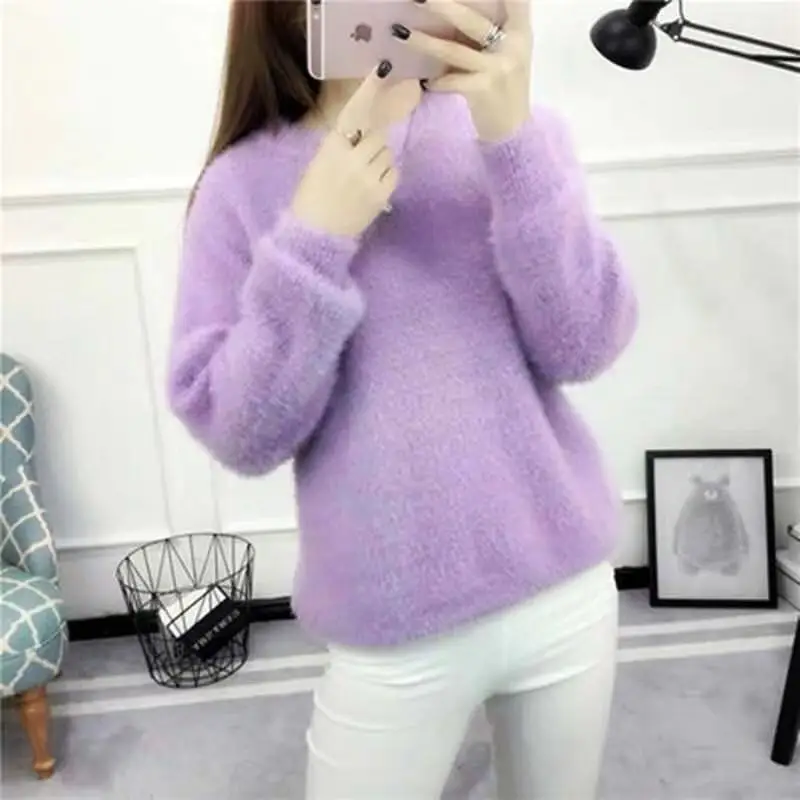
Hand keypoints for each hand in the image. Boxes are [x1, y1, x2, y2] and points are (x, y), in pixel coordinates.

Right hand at [292, 62, 412, 237]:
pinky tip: (371, 188)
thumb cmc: (312, 197)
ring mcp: (369, 177)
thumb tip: (363, 130)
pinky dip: (386, 177)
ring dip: (380, 161)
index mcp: (332, 147)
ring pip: (387, 153)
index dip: (369, 90)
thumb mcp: (319, 163)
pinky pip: (393, 173)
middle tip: (361, 160)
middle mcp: (352, 158)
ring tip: (363, 178)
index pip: (354, 113)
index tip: (382, 69)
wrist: (315, 234)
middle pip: (378, 135)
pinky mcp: (381, 194)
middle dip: (372, 144)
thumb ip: (340, 145)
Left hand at [393, 0, 531, 141]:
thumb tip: (447, 10)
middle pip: (472, 19)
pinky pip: (451, 81)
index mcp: (520, 30)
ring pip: (454, 50)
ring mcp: (498, 67)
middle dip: (443, 5)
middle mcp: (513, 44)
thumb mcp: (507, 53)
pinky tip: (422, 81)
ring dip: (424, 41)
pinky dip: (435, 82)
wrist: (514, 131)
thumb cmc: (505, 88)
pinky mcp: (484, 89)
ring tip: (400, 32)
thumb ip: (489, 31)